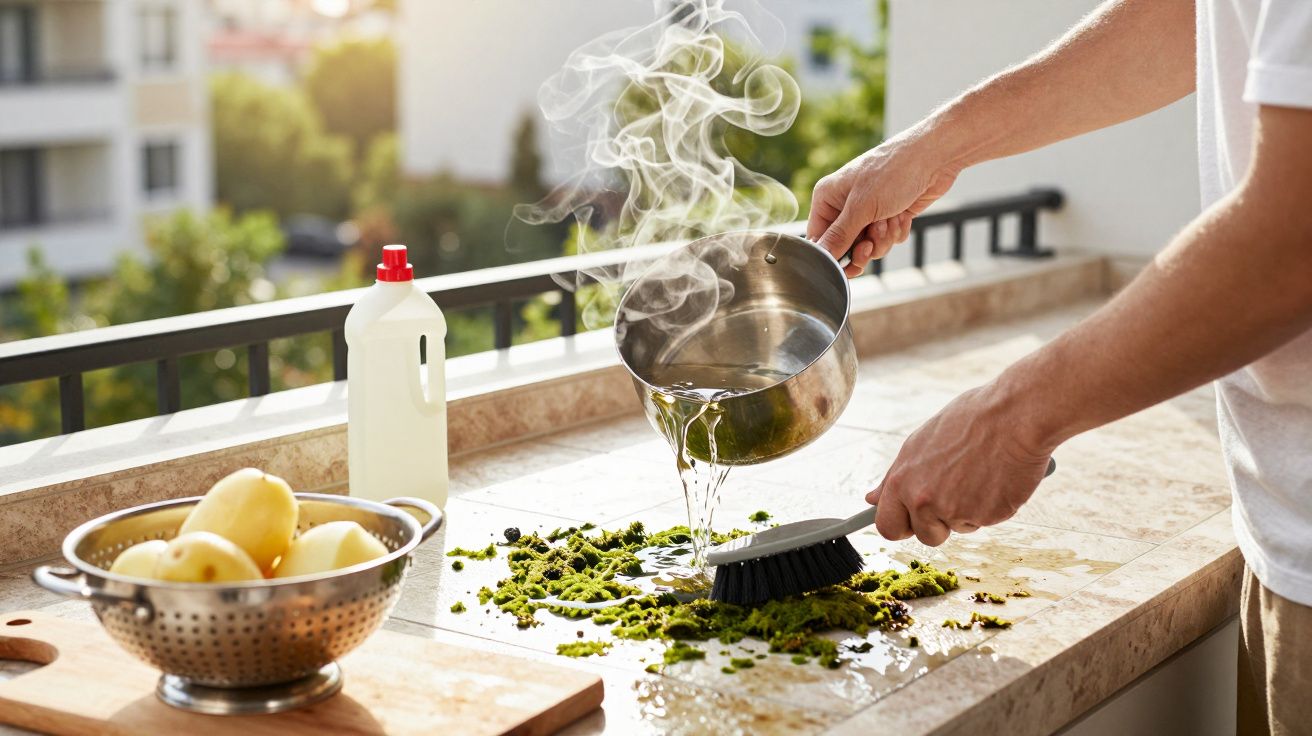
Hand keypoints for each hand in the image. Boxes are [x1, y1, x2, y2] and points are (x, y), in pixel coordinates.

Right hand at [807, 132, 960, 277]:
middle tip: (871, 243)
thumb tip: (822, 258)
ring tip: (891, 219)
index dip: (832, 254)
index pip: (819, 238)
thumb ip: (839, 236)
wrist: (934, 158)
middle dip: (864, 247)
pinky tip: (902, 214)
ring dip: (883, 239)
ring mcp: (868, 211)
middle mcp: (845, 205)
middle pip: (845, 247)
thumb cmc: (893, 172)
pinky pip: (887, 240)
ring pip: (869, 246)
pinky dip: (896, 231)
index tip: (848, 264)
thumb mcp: (861, 207)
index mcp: (828, 198)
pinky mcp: (889, 216)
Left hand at [866, 384, 1055, 545]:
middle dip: (937, 526)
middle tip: (954, 499)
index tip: (912, 520)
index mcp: (903, 479)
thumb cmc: (971, 420)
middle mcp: (923, 499)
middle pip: (924, 536)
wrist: (1015, 414)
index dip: (901, 525)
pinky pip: (986, 520)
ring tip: (980, 475)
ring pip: (958, 528)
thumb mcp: (920, 442)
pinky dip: (992, 505)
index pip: (887, 525)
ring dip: (968, 512)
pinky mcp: (986, 516)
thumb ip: (896, 477)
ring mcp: (954, 511)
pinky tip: (998, 477)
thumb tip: (871, 500)